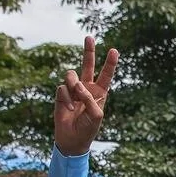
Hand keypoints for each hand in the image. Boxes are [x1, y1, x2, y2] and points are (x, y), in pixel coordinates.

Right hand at [54, 36, 118, 156]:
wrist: (72, 138)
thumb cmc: (88, 127)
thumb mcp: (96, 115)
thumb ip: (90, 98)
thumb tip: (77, 84)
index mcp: (100, 92)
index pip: (106, 75)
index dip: (110, 63)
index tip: (114, 50)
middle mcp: (86, 88)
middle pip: (88, 66)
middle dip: (88, 51)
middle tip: (89, 37)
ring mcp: (73, 90)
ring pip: (71, 75)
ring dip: (73, 84)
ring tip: (75, 97)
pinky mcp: (61, 94)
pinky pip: (62, 88)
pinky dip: (66, 99)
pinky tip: (69, 109)